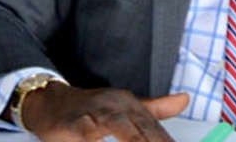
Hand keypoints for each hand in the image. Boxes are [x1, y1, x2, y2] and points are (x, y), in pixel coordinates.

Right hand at [20, 82, 188, 140]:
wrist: (50, 100)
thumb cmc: (92, 107)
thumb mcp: (125, 106)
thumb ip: (155, 108)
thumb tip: (185, 99)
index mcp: (129, 104)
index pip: (153, 127)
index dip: (165, 141)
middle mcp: (114, 106)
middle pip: (138, 128)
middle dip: (153, 141)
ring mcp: (93, 114)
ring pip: (116, 128)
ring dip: (132, 139)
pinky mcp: (71, 125)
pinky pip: (85, 136)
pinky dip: (93, 141)